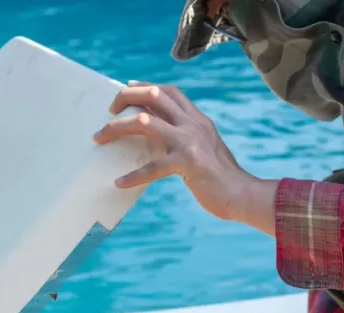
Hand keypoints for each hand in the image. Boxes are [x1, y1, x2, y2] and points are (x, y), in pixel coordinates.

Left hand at [93, 82, 275, 226]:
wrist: (243, 194)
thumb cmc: (223, 178)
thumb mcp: (207, 149)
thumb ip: (189, 138)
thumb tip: (164, 138)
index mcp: (198, 120)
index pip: (169, 91)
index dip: (145, 86)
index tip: (126, 88)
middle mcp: (193, 125)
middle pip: (154, 95)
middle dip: (126, 97)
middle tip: (109, 111)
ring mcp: (190, 142)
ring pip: (145, 122)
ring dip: (117, 128)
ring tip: (100, 138)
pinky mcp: (188, 164)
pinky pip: (152, 167)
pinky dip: (133, 175)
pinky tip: (120, 183)